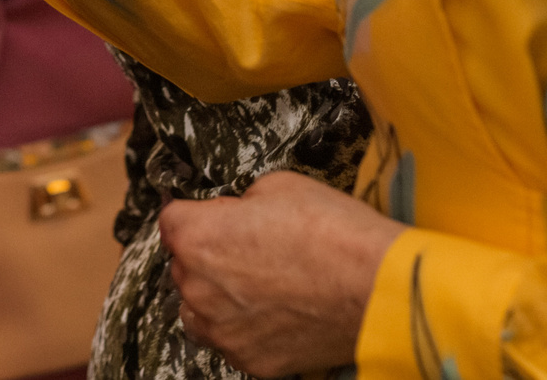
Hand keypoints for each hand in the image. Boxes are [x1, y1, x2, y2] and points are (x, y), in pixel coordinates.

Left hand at [160, 171, 400, 376]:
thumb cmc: (331, 230)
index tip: (216, 214)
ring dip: (216, 295)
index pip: (171, 220)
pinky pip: (230, 340)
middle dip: (207, 254)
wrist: (375, 287)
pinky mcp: (249, 361)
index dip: (198, 213)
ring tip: (257, 284)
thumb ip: (241, 203)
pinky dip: (243, 328)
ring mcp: (222, 330)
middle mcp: (198, 288)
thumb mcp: (278, 186)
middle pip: (184, 266)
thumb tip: (237, 214)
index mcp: (197, 237)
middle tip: (250, 247)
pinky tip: (275, 313)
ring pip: (198, 309)